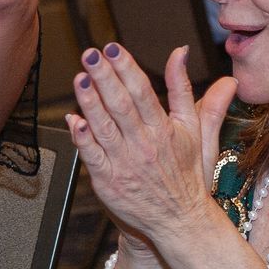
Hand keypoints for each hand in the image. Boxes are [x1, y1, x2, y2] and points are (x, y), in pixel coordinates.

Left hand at [67, 43, 237, 246]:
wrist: (181, 221)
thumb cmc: (187, 173)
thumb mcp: (195, 129)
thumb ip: (184, 89)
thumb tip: (181, 52)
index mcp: (165, 129)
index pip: (142, 91)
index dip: (125, 68)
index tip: (112, 48)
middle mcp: (144, 144)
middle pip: (121, 105)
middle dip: (104, 77)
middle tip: (90, 54)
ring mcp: (125, 163)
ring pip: (104, 127)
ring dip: (89, 102)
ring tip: (79, 79)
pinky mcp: (109, 181)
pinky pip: (92, 156)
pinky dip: (82, 138)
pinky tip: (73, 119)